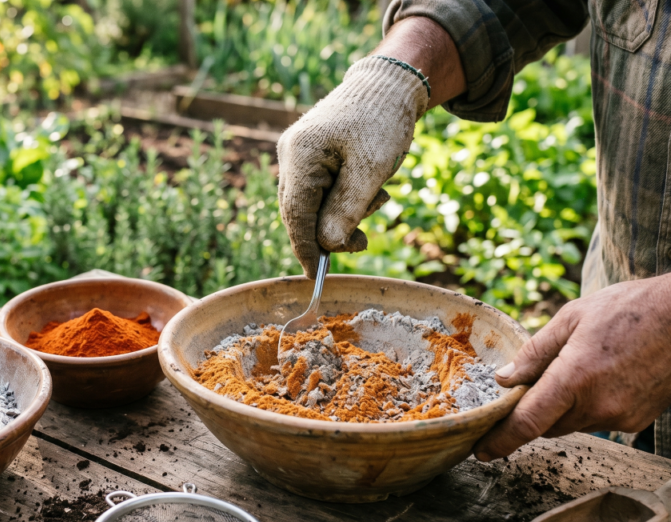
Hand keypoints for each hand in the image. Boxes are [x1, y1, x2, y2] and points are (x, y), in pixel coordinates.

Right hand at [277, 57, 428, 277]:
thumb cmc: (383, 121)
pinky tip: (370, 191)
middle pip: (300, 213)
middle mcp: (291, 156)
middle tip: (364, 242)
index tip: (316, 277)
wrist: (390, 85)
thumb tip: (327, 245)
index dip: (306, 249)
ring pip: (311, 205)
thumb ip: (347, 209)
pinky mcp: (310, 157)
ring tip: (378, 199)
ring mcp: (298, 156)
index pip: (296, 214)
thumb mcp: (371, 169)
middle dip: (331, 233)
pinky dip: (343, 202)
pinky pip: (320, 192)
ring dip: (343, 215)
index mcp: (301, 155)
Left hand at [474, 274, 670, 460]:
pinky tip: (600, 376)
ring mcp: (620, 417)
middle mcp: (597, 406)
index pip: (527, 423)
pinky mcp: (637, 421)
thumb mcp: (571, 318)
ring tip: (575, 369)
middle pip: (546, 425)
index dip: (500, 441)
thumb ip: (534, 353)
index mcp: (574, 379)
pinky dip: (588, 407)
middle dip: (532, 411)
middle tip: (532, 382)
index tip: (481, 452)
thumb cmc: (629, 310)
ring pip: (571, 424)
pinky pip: (597, 421)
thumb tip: (503, 379)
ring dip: (561, 408)